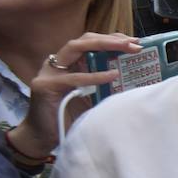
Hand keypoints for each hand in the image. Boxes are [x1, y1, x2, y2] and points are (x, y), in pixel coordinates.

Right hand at [9, 33, 138, 156]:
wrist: (43, 139)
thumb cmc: (69, 118)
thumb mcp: (92, 96)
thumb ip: (104, 83)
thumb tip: (134, 75)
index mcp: (69, 63)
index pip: (90, 42)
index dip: (112, 39)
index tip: (134, 41)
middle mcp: (58, 64)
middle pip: (84, 40)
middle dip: (110, 39)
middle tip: (134, 43)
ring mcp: (49, 72)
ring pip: (76, 48)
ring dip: (104, 45)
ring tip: (127, 48)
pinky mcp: (45, 86)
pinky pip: (74, 78)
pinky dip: (95, 75)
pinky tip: (113, 75)